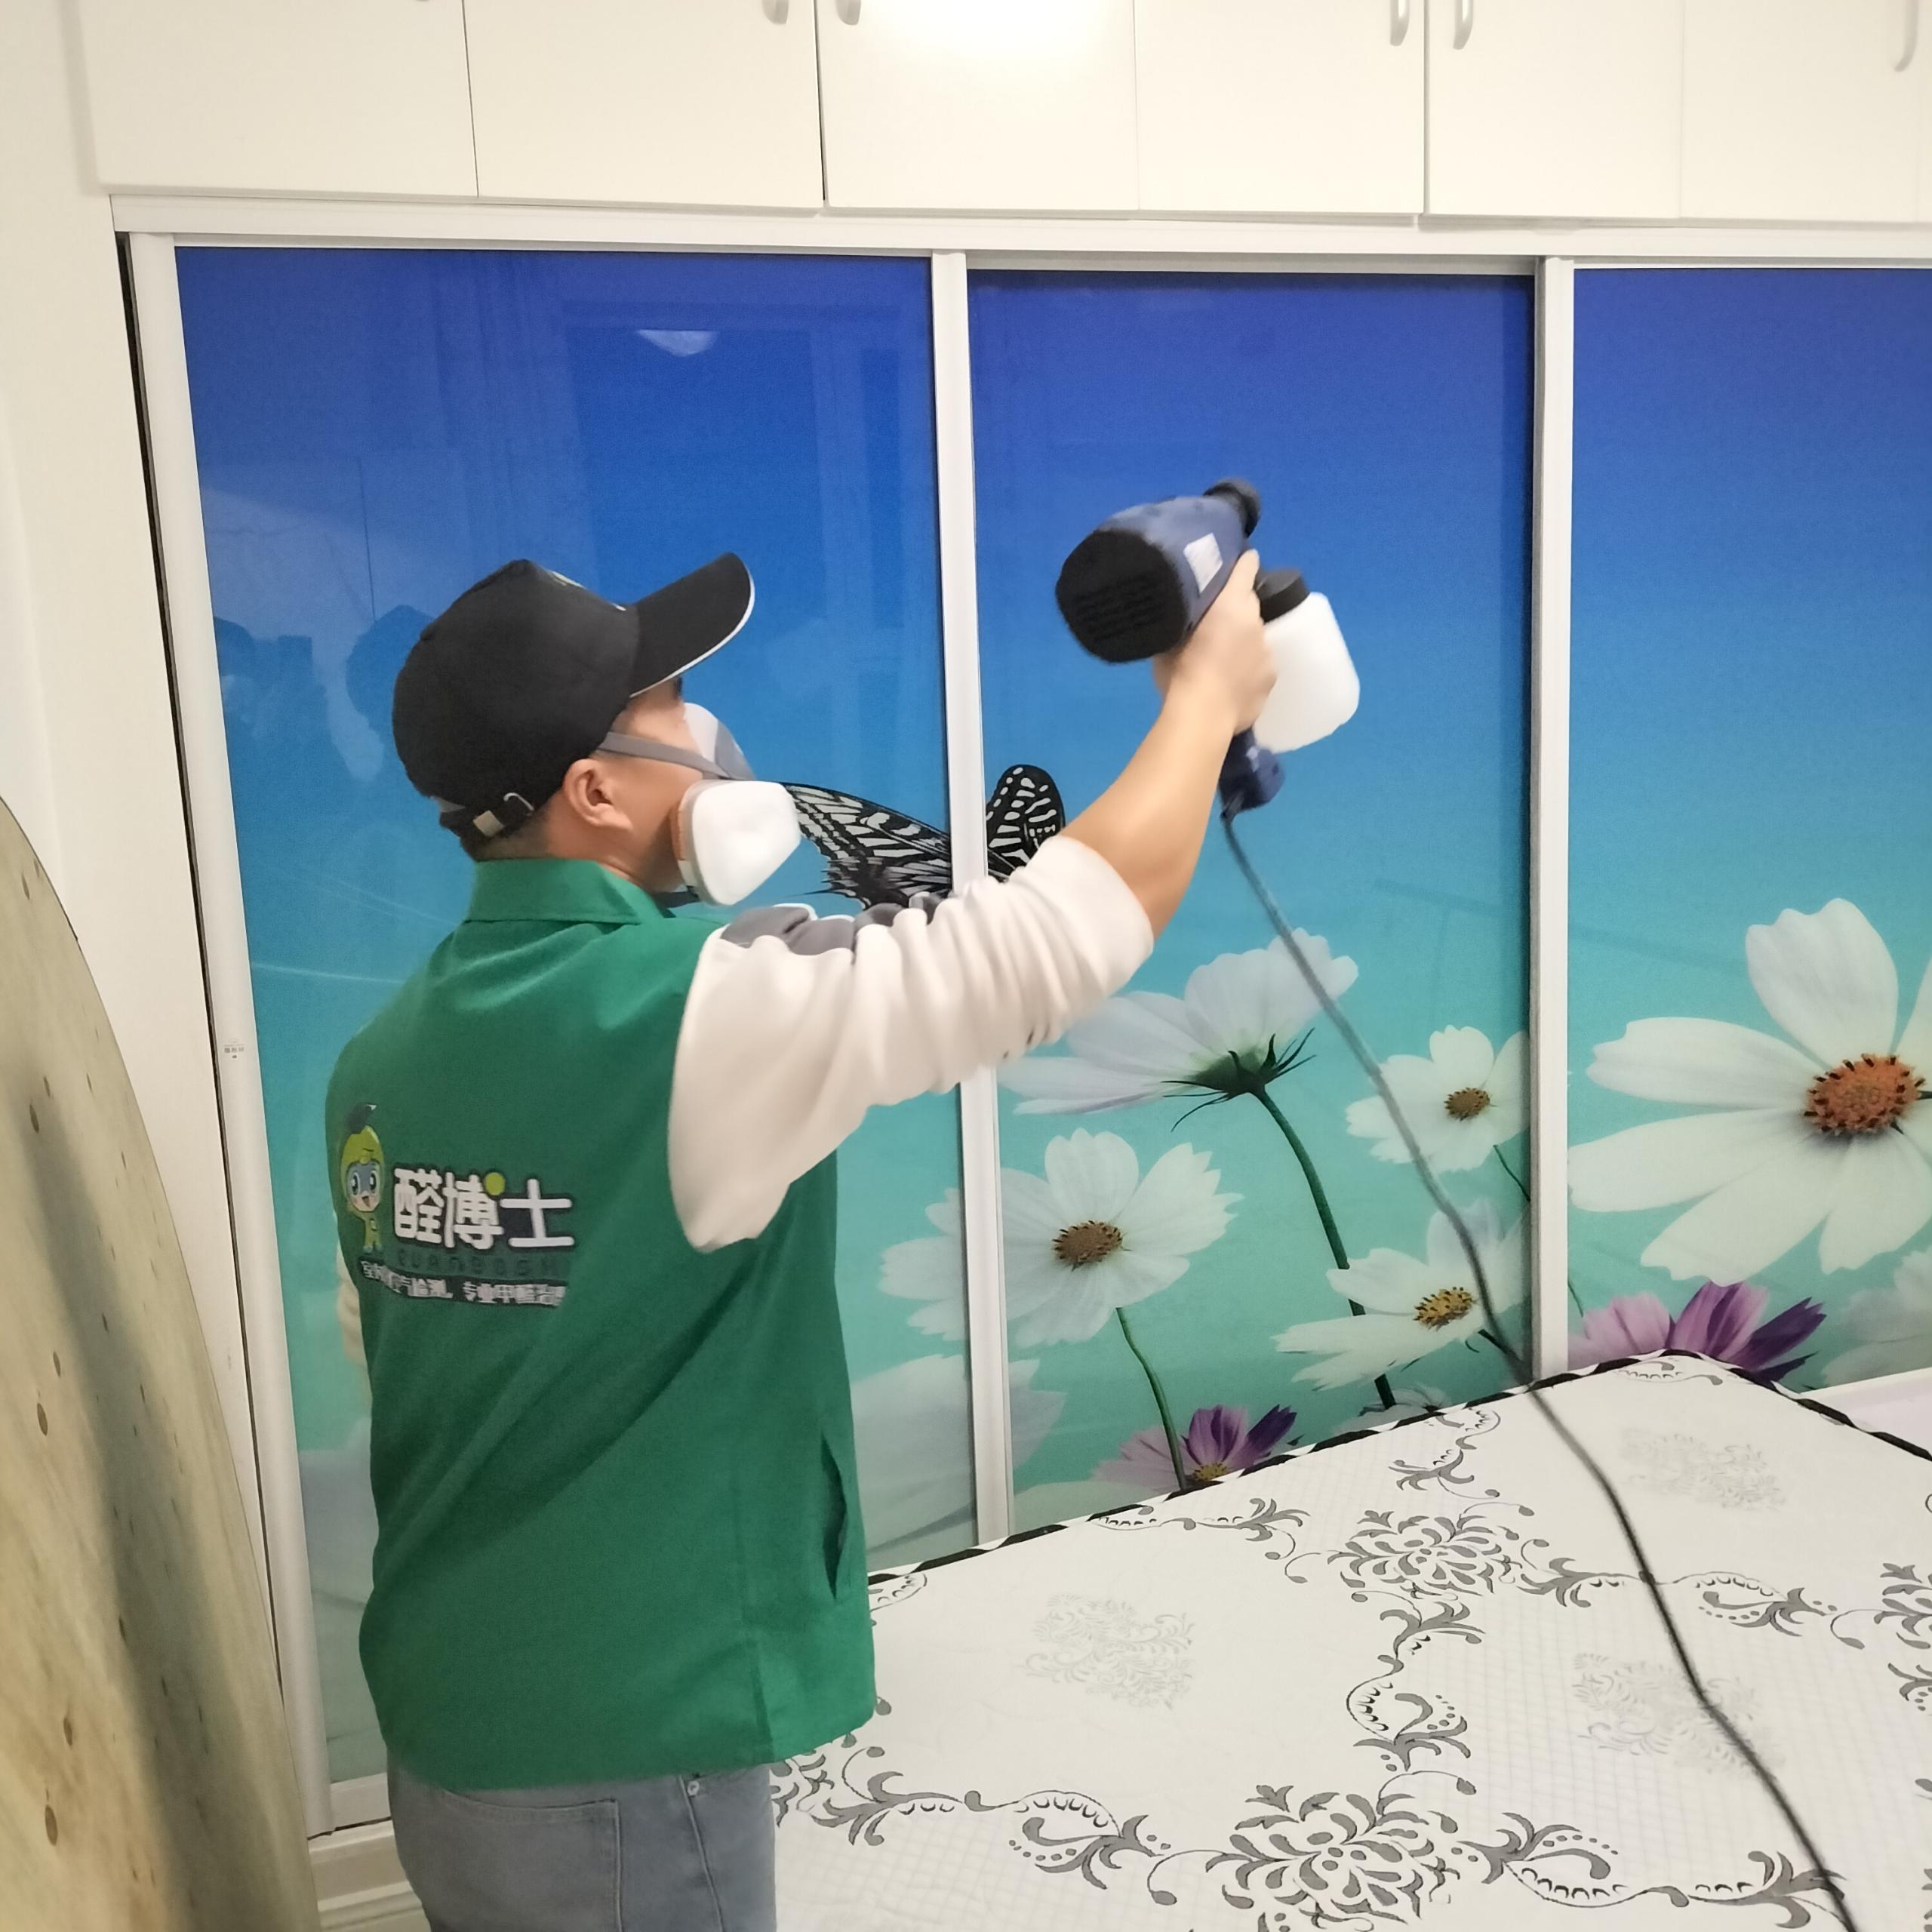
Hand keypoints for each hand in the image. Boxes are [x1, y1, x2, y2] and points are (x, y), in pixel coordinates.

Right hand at [1152, 550, 1272, 731]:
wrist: (1201, 716)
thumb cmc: (1180, 672)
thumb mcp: (1170, 640)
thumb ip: (1183, 622)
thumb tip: (1184, 621)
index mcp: (1231, 603)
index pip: (1246, 567)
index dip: (1242, 563)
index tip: (1236, 564)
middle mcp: (1256, 621)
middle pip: (1249, 605)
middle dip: (1235, 611)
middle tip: (1214, 626)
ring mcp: (1267, 651)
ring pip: (1255, 639)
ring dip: (1242, 644)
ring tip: (1222, 663)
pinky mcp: (1271, 679)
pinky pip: (1259, 668)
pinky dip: (1248, 671)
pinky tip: (1231, 685)